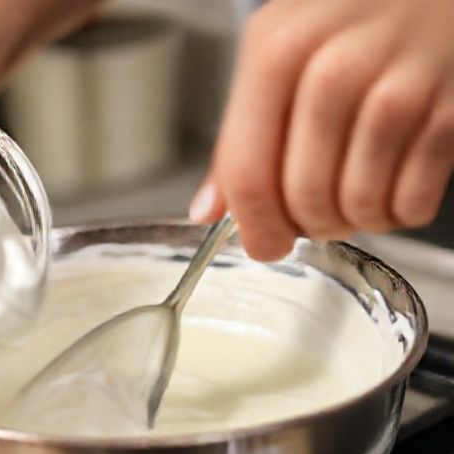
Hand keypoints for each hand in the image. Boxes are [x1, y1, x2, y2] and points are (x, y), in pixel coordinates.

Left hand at [190, 0, 453, 260]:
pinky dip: (399, 212)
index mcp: (277, 53)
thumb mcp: (280, 54)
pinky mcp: (449, 111)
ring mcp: (397, 89)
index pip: (247, 171)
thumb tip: (209, 210)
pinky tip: (394, 187)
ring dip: (355, 221)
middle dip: (308, 226)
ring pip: (357, 205)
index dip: (253, 226)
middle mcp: (334, 68)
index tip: (263, 245)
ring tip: (355, 198)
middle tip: (316, 219)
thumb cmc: (351, 21)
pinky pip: (411, 202)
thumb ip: (240, 134)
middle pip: (302, 196)